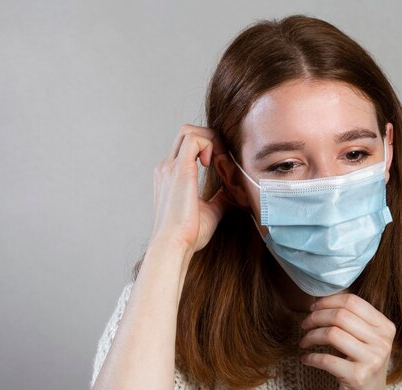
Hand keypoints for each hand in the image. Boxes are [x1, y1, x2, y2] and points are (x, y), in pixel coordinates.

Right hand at [150, 124, 232, 252]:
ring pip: (189, 131)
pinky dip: (209, 144)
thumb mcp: (210, 211)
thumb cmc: (188, 234)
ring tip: (218, 161)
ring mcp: (170, 167)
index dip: (208, 148)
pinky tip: (214, 163)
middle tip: (222, 159)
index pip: (187, 146)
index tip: (222, 164)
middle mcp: (166, 168)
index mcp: (170, 176)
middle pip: (186, 133)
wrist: (173, 245)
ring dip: (210, 139)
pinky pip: (194, 139)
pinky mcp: (179, 169)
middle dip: (210, 138)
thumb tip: (234, 191)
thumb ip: (220, 197)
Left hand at [299, 293, 396, 389]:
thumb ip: (350, 320)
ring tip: (304, 341)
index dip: (328, 301)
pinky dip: (311, 357)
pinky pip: (326, 359)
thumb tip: (319, 299)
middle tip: (305, 324)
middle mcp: (383, 342)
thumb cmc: (361, 367)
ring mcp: (372, 360)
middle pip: (341, 315)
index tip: (313, 307)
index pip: (353, 302)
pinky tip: (306, 358)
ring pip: (332, 334)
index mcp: (385, 327)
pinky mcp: (358, 378)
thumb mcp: (363, 340)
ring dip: (311, 336)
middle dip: (316, 317)